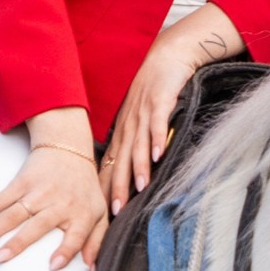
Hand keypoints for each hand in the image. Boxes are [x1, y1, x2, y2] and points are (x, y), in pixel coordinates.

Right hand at [0, 121, 109, 270]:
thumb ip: (97, 242)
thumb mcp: (100, 213)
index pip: (76, 235)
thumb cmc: (85, 188)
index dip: (66, 251)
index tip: (52, 266)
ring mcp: (36, 193)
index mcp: (81, 214)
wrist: (69, 147)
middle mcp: (58, 203)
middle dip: (16, 243)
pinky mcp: (20, 183)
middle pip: (35, 226)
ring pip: (9, 215)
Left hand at [99, 6, 245, 213]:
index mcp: (123, 132)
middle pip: (121, 160)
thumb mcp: (138, 119)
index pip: (111, 165)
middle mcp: (130, 125)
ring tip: (140, 188)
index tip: (103, 213)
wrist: (166, 57)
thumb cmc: (153, 91)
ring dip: (139, 167)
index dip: (106, 188)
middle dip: (118, 186)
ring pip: (138, 145)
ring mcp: (144, 113)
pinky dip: (158, 139)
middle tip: (117, 211)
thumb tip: (132, 175)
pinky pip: (158, 123)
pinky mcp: (160, 101)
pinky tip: (159, 154)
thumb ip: (135, 145)